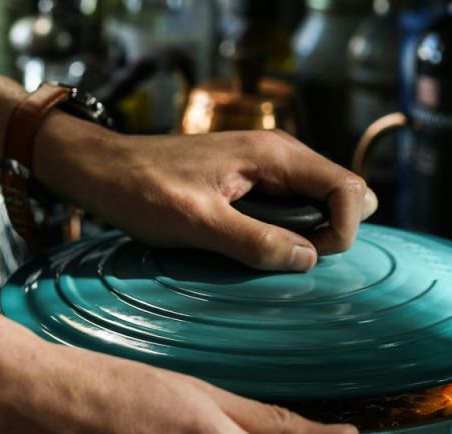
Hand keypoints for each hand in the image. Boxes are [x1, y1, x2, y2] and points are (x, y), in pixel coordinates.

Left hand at [34, 121, 376, 271]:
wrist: (103, 170)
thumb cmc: (143, 190)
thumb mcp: (196, 222)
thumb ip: (254, 240)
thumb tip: (307, 259)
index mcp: (274, 154)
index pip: (347, 188)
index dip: (344, 230)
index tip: (310, 260)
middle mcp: (279, 155)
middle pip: (342, 194)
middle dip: (334, 234)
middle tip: (292, 261)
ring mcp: (267, 168)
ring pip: (320, 203)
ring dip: (312, 236)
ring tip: (274, 259)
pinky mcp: (252, 183)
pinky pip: (292, 208)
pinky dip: (290, 233)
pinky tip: (261, 250)